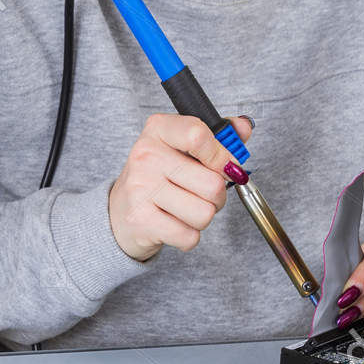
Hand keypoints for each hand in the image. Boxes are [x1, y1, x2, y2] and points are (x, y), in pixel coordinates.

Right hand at [107, 114, 251, 260]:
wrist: (119, 210)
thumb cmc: (159, 175)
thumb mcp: (183, 147)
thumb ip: (218, 136)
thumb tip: (244, 127)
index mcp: (159, 129)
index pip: (199, 135)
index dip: (223, 156)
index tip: (225, 165)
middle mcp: (146, 156)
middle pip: (212, 183)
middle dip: (217, 195)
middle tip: (202, 193)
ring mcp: (141, 188)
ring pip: (205, 213)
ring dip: (203, 216)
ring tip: (187, 208)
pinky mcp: (140, 220)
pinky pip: (189, 236)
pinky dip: (188, 235)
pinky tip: (174, 223)